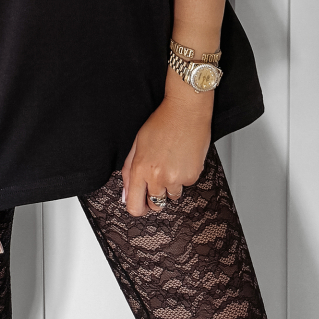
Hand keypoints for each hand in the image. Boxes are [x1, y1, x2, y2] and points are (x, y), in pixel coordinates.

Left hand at [121, 78, 212, 216]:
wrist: (186, 111)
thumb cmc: (162, 122)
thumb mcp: (137, 143)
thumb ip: (128, 170)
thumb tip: (125, 194)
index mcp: (140, 168)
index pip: (134, 206)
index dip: (137, 206)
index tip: (140, 202)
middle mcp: (157, 177)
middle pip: (154, 205)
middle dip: (154, 195)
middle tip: (158, 175)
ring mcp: (176, 178)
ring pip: (171, 196)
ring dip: (170, 185)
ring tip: (171, 162)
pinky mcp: (192, 176)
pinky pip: (185, 185)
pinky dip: (184, 176)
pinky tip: (182, 158)